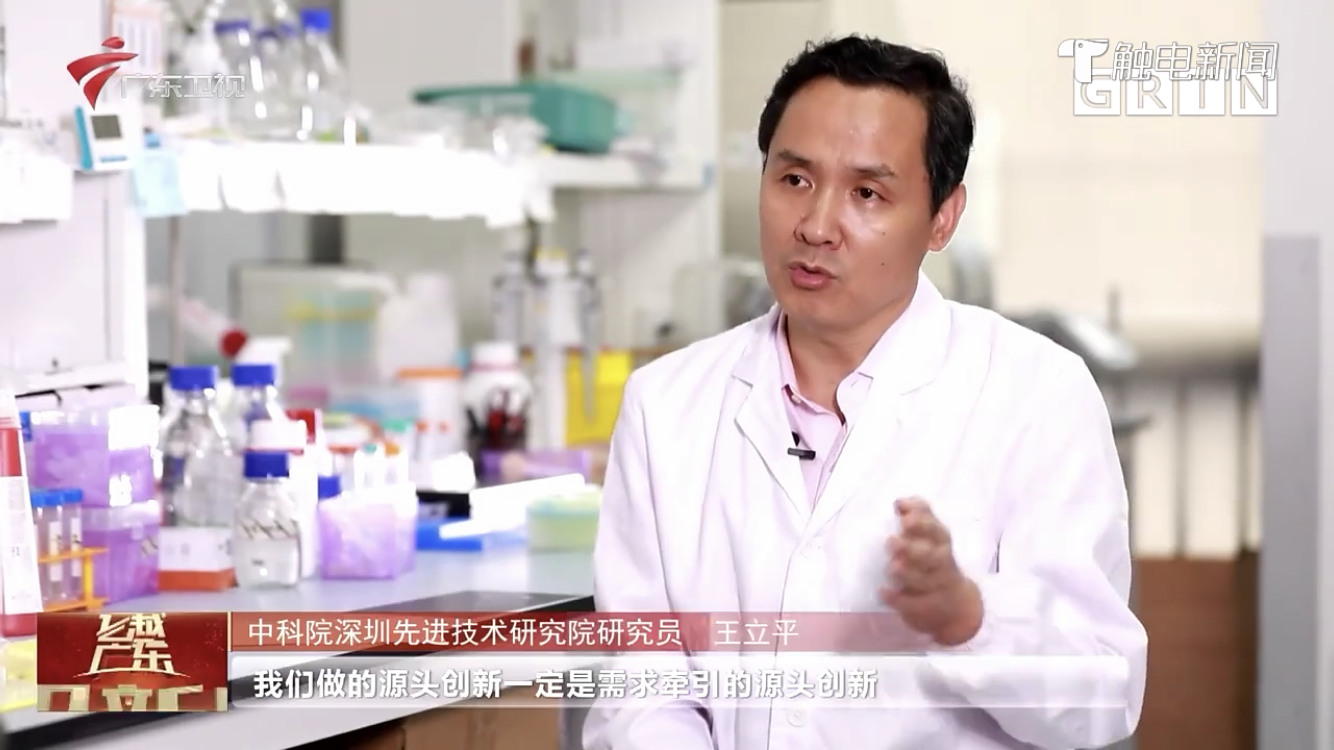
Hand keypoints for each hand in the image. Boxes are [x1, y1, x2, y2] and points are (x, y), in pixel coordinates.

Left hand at [879, 497, 982, 646]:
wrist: (956, 604)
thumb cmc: (933, 559)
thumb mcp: (931, 537)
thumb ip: (918, 515)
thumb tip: (900, 502)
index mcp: (941, 542)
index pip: (937, 530)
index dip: (922, 522)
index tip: (904, 517)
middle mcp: (943, 563)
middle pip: (932, 556)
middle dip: (912, 549)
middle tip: (891, 542)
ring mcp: (938, 587)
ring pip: (925, 581)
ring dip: (907, 573)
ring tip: (891, 567)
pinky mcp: (929, 607)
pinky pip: (915, 605)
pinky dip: (898, 599)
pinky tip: (882, 592)